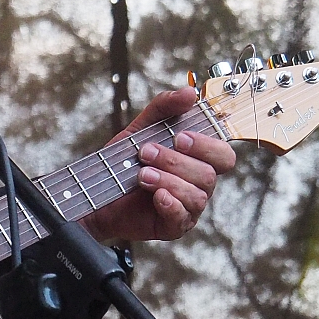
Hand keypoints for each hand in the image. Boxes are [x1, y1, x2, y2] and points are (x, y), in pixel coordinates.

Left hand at [79, 87, 235, 241]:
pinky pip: (182, 217)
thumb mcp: (140, 128)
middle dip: (176, 161)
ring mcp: (188, 207)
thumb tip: (189, 92)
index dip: (207, 146)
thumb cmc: (124, 161)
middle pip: (209, 174)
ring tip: (141, 174)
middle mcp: (198, 184)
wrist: (94, 191)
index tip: (179, 137)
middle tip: (146, 152)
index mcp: (197, 161)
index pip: (223, 155)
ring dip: (167, 179)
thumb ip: (164, 108)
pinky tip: (155, 195)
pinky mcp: (173, 226)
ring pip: (196, 195)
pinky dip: (170, 203)